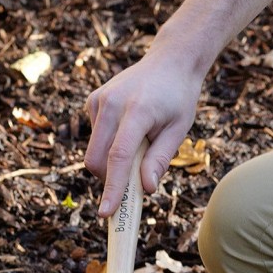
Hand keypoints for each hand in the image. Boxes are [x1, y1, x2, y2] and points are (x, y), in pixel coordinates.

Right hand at [85, 51, 200, 215]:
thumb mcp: (179, 129)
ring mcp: (99, 101)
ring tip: (140, 145)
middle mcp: (111, 103)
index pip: (118, 156)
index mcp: (137, 110)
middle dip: (110, 180)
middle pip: (97, 159)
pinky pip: (96, 138)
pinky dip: (109, 146)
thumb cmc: (178, 97)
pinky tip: (130, 130)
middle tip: (134, 184)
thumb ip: (160, 159)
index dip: (112, 188)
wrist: (169, 61)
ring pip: (94, 152)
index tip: (106, 212)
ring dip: (112, 162)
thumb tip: (145, 189)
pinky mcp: (93, 101)